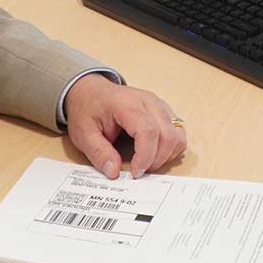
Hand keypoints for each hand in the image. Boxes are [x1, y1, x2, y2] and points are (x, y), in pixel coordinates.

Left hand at [64, 75, 186, 178]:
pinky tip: (154, 152)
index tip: (135, 172)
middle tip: (139, 170)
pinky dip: (171, 148)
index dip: (146, 156)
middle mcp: (149, 102)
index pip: (148, 131)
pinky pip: (178, 132)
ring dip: (167, 154)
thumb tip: (114, 172)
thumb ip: (99, 153)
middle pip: (168, 135)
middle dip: (157, 160)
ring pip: (178, 134)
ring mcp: (159, 105)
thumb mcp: (83, 134)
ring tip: (147, 162)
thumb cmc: (88, 109)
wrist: (91, 91)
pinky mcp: (164, 111)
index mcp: (127, 104)